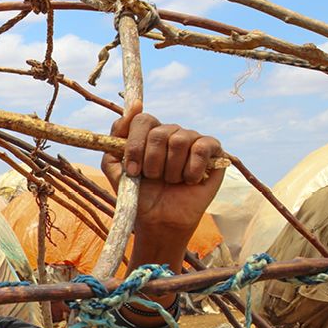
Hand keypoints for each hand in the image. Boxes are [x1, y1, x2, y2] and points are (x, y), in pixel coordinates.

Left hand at [101, 102, 223, 244]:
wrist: (159, 220)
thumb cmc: (138, 194)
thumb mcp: (115, 168)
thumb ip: (114, 139)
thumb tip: (134, 107)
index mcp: (148, 133)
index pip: (141, 120)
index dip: (135, 146)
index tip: (133, 170)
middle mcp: (171, 132)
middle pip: (159, 133)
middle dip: (152, 163)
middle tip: (153, 178)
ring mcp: (192, 139)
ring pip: (180, 140)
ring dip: (171, 170)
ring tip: (171, 181)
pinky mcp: (213, 151)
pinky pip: (202, 148)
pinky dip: (192, 170)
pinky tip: (189, 181)